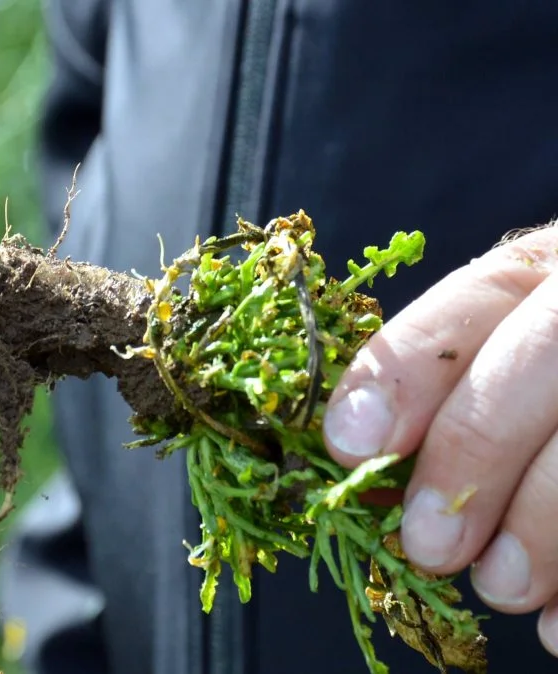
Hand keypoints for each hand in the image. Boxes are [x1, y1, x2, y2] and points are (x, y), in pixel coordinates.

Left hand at [322, 222, 557, 654]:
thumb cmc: (540, 391)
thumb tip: (360, 459)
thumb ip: (445, 394)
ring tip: (500, 586)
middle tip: (428, 544)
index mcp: (551, 273)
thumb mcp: (498, 364)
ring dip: (549, 522)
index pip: (481, 297)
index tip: (350, 443)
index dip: (408, 371)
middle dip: (475, 451)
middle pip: (545, 354)